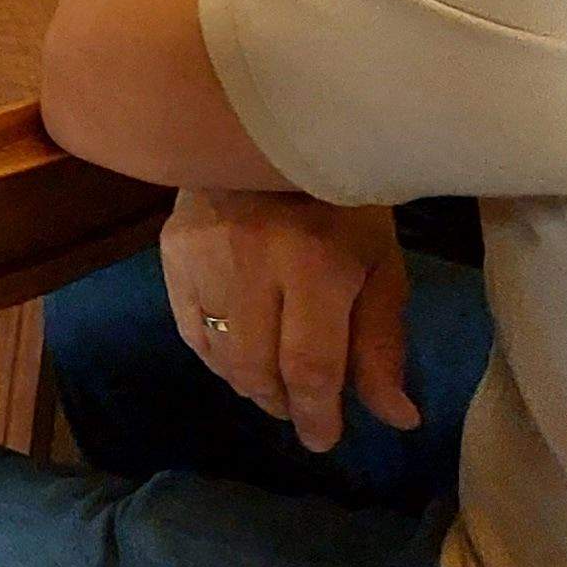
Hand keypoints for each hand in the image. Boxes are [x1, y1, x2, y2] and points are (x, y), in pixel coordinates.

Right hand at [158, 189, 421, 454]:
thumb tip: (395, 417)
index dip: (316, 415)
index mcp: (316, 264)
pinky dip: (214, 354)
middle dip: (282, 404)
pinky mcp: (172, 250)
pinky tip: (239, 350)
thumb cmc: (343, 197)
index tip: (324, 439)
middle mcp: (252, 263)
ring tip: (273, 379)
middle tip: (301, 408)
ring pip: (218, 355)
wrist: (272, 127)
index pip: (307, 367)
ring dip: (250, 382)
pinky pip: (189, 329)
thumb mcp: (380, 264)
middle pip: (255, 369)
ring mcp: (203, 256)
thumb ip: (382, 343)